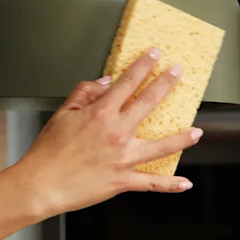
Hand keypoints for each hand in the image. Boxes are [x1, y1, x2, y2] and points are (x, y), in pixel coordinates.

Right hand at [14, 47, 201, 216]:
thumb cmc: (48, 151)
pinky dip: (170, 185)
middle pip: (149, 103)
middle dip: (166, 84)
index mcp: (102, 114)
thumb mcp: (62, 113)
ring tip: (198, 132)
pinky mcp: (123, 180)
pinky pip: (152, 183)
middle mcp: (117, 133)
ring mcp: (123, 158)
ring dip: (182, 138)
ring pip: (162, 146)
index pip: (128, 82)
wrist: (42, 184)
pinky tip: (185, 183)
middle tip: (178, 72)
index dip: (143, 66)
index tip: (155, 55)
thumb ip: (84, 93)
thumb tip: (105, 83)